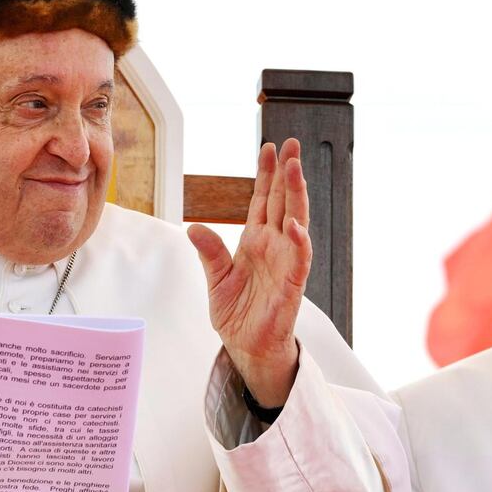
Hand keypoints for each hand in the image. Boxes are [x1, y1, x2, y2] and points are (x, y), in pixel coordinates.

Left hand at [188, 138, 310, 407]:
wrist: (247, 347)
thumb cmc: (237, 314)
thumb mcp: (216, 279)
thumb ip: (210, 252)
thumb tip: (193, 227)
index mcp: (255, 241)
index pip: (263, 199)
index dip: (267, 174)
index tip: (269, 148)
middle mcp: (274, 245)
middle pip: (283, 201)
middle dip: (287, 172)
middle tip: (291, 144)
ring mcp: (285, 261)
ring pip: (296, 220)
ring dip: (296, 195)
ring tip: (295, 169)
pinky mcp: (292, 283)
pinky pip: (299, 258)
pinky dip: (298, 241)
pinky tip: (295, 224)